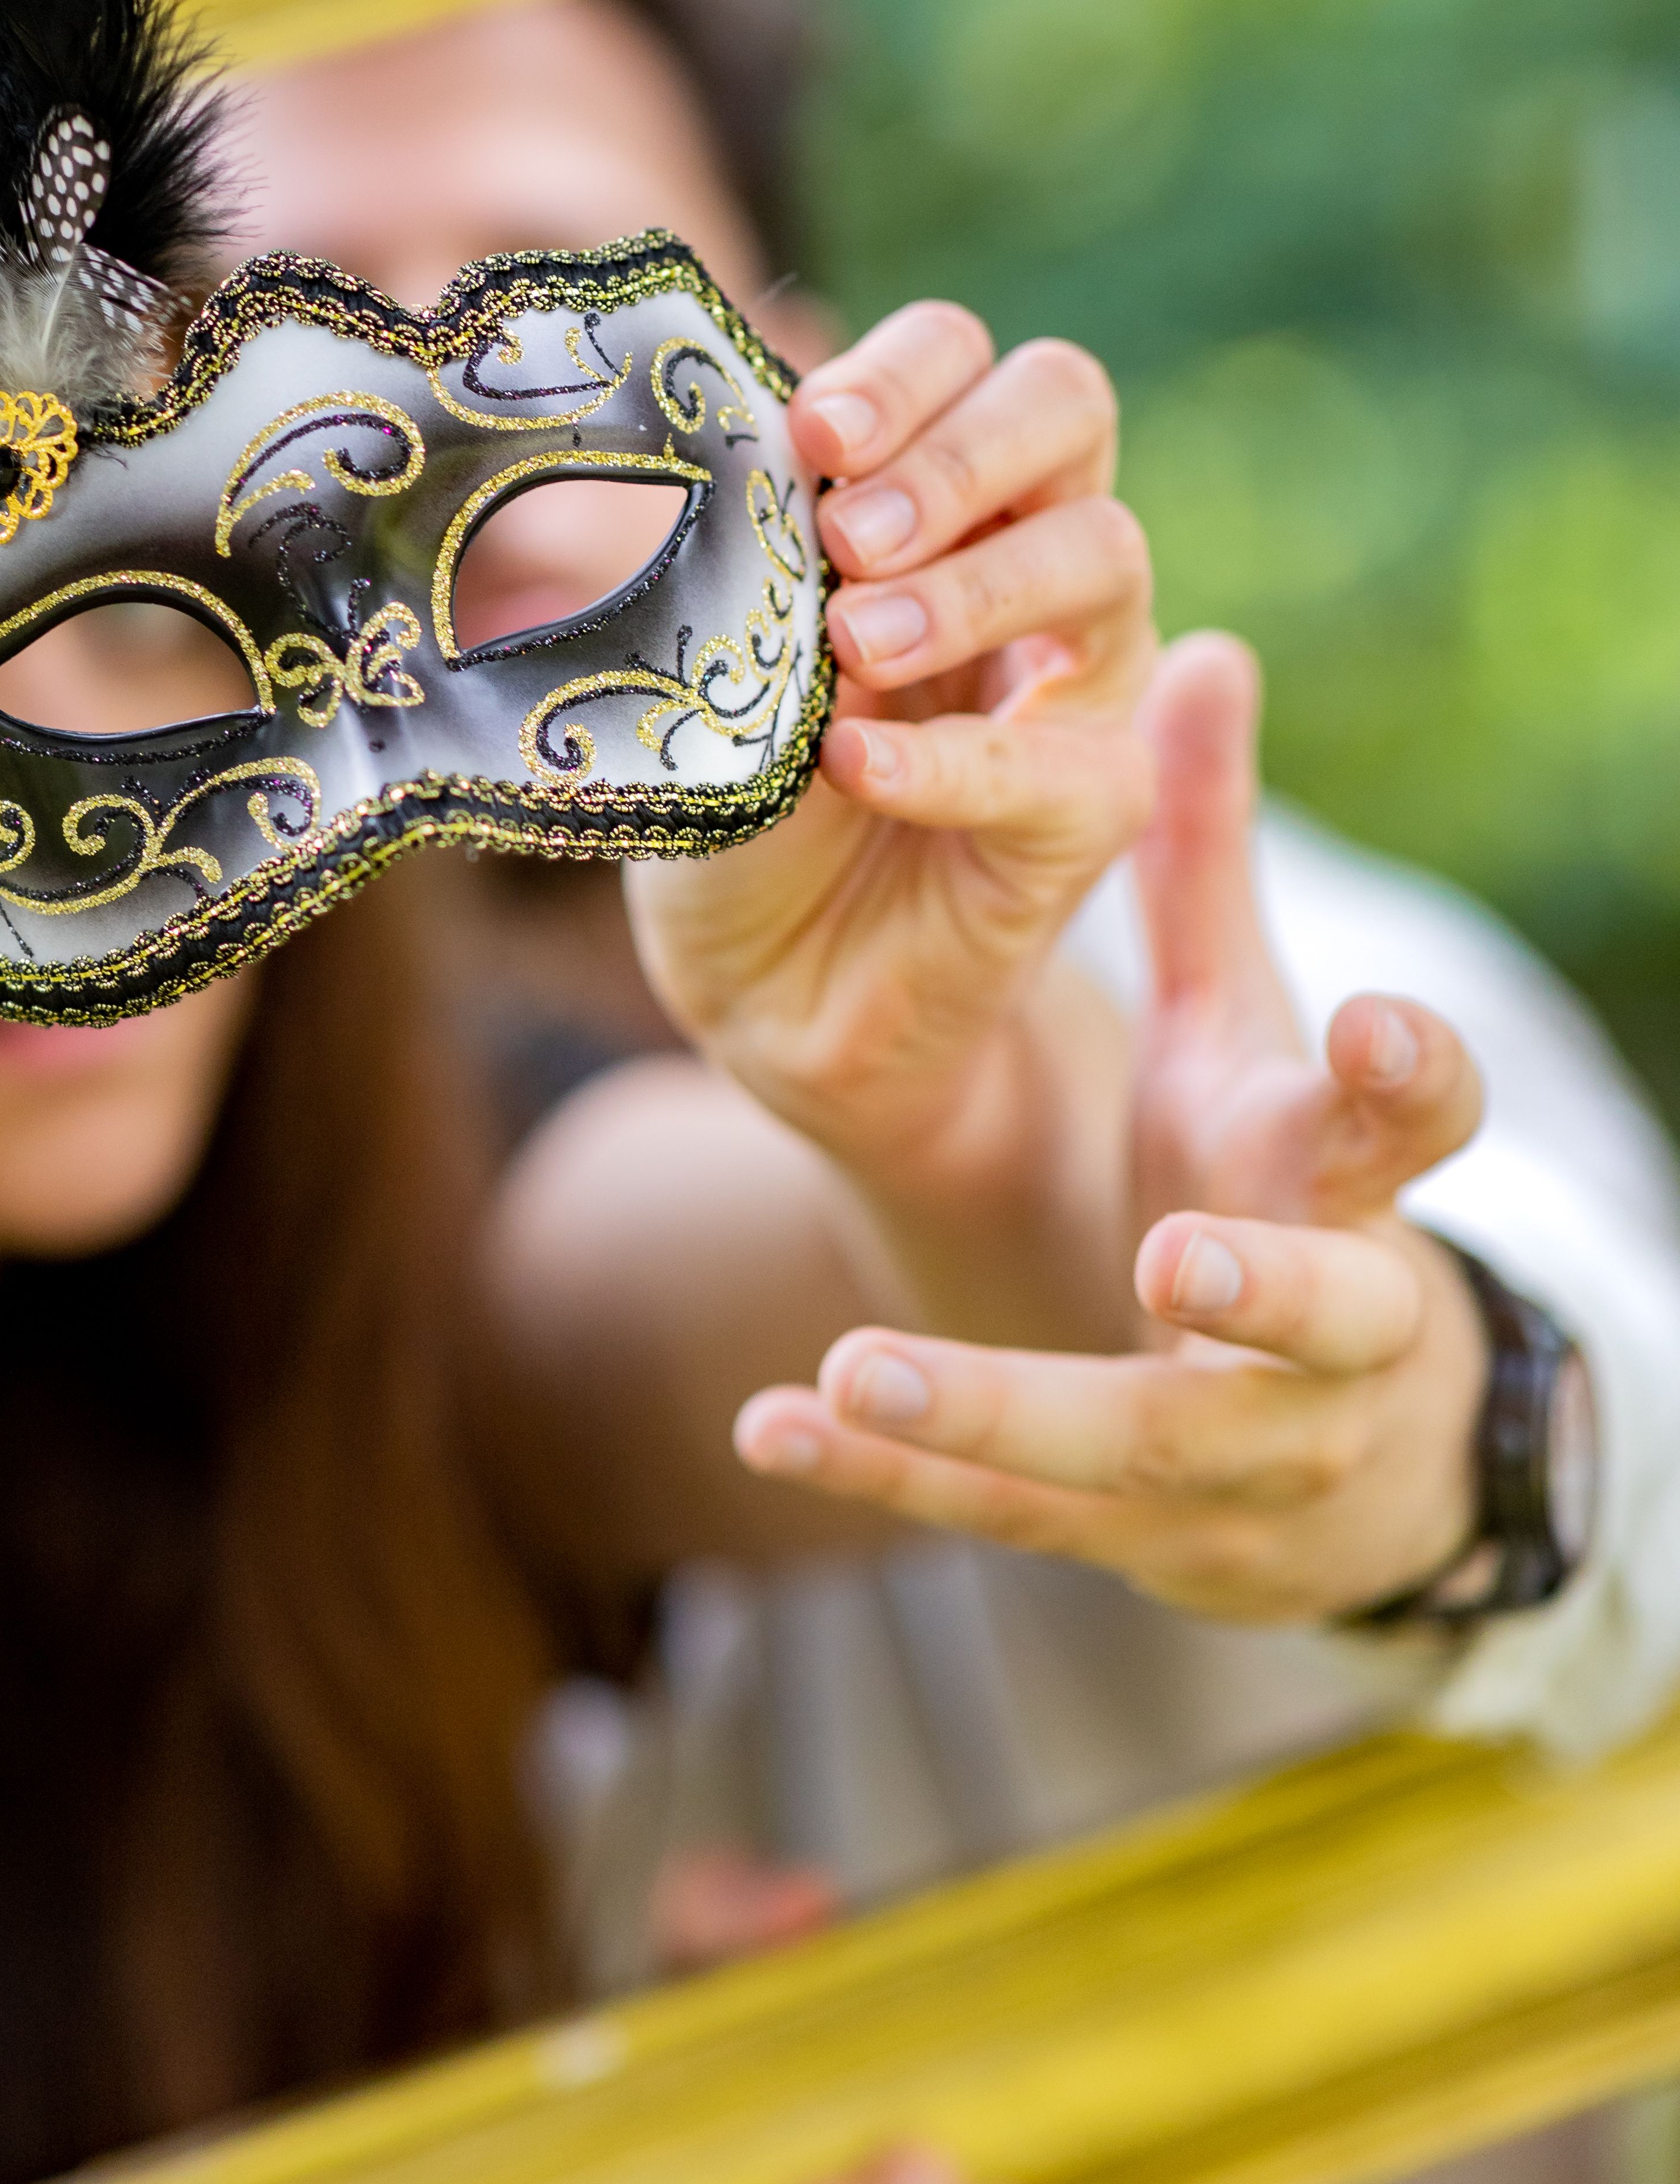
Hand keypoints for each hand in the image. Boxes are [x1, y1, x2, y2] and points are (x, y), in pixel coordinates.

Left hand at [628, 302, 1155, 1227]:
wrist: (762, 980)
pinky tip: (857, 763)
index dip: (910, 370)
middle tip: (847, 534)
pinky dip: (952, 758)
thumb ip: (744, 548)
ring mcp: (1077, 679)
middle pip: (1068, 407)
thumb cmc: (735, 785)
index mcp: (934, 494)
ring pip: (1106, 556)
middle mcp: (1027, 557)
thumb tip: (752, 443)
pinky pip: (1061, 760)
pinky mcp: (1090, 811)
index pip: (974, 360)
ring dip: (969, 587)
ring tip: (853, 645)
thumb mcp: (714, 647)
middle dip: (958, 452)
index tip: (813, 432)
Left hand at [733, 637, 1492, 1623]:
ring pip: (1132, 1444)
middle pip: (1319, 1317)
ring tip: (866, 1368)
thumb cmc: (1284, 1194)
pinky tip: (770, 1430)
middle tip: (1172, 1260)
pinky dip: (883, 1480)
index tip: (1380, 1023)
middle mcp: (1327, 1333)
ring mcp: (1236, 1453)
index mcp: (1351, 1188)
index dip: (1413, 1083)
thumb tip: (1194, 646)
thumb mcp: (1258, 1034)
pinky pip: (999, 1516)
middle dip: (1259, 1292)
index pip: (1413, 1131)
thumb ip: (1212, 856)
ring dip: (998, 1413)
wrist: (1344, 1464)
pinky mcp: (1131, 1536)